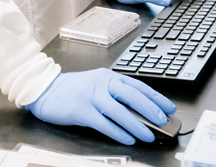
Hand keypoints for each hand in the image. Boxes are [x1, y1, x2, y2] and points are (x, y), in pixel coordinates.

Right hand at [25, 69, 175, 144]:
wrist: (45, 89)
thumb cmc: (73, 90)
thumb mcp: (97, 86)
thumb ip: (116, 95)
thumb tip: (141, 111)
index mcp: (108, 76)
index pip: (137, 85)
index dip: (155, 97)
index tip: (169, 107)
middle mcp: (101, 84)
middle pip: (131, 95)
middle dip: (150, 108)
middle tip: (163, 120)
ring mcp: (91, 96)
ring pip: (119, 111)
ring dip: (136, 124)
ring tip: (148, 135)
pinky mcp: (81, 110)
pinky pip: (103, 123)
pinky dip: (117, 132)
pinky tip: (127, 138)